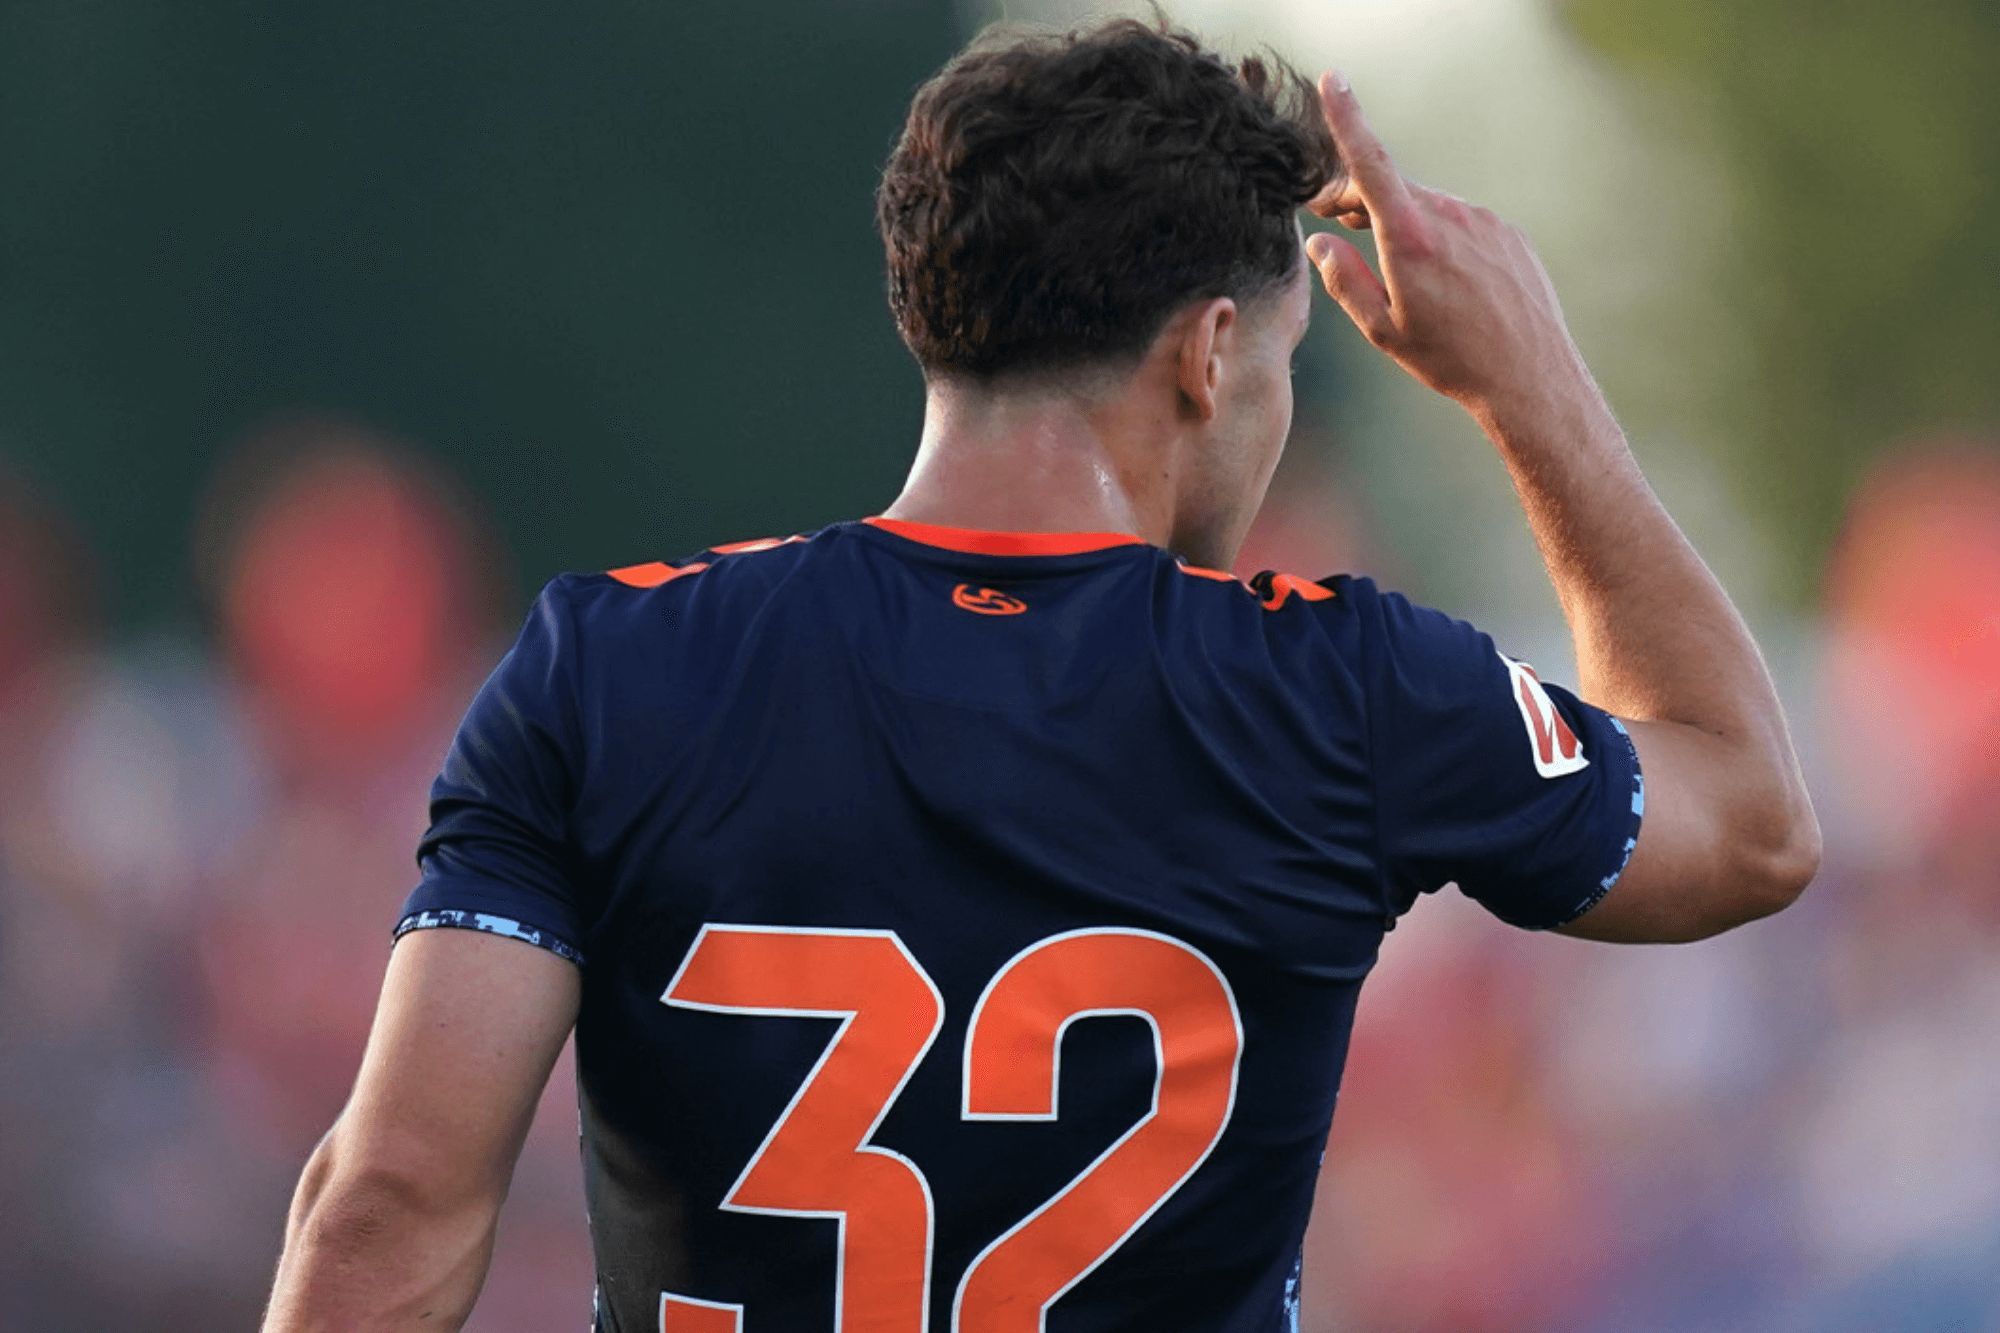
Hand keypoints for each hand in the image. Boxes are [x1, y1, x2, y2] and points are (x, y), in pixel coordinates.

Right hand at [1304, 71, 1596, 424]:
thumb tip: (1319, 243)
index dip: (1347, 120)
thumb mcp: (1382, 328)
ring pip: (1427, 208)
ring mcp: (1483, 221)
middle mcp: (1449, 217)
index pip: (1370, 164)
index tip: (1334, 83)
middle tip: (1332, 222)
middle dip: (1359, 201)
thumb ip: (1343, 278)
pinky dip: (1442, 238)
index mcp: (1410, 238)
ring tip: (1395, 267)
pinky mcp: (1507, 232)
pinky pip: (1462, 223)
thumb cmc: (1450, 359)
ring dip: (1403, 224)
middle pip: (1392, 190)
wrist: (1530, 377)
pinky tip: (1445, 281)